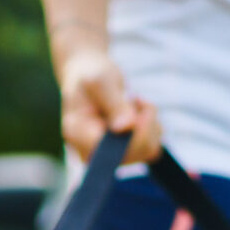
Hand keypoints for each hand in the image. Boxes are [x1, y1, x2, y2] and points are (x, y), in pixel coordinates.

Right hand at [56, 43, 160, 164]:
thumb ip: (113, 104)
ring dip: (150, 123)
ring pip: (147, 150)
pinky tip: (139, 113)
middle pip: (133, 152)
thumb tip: (126, 128)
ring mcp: (106, 154)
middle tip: (138, 99)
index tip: (139, 102)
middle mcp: (89, 150)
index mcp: (76, 133)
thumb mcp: (101, 81)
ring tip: (136, 103)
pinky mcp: (121, 152)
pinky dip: (152, 128)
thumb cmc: (91, 75)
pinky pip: (151, 148)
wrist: (88, 75)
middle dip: (145, 123)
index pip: (111, 150)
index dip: (134, 132)